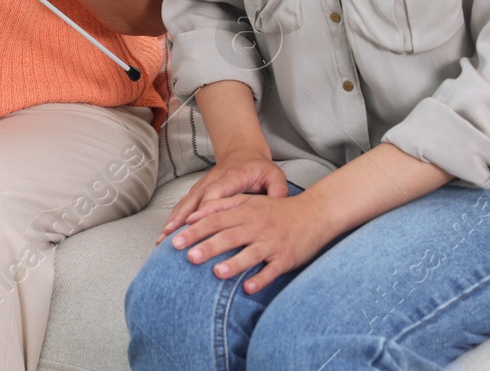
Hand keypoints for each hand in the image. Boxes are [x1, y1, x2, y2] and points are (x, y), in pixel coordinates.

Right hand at [159, 152, 288, 242]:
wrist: (242, 152)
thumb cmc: (258, 167)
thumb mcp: (274, 175)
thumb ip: (277, 190)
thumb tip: (279, 206)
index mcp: (231, 177)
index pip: (216, 192)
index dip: (206, 208)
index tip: (197, 224)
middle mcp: (212, 182)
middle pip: (194, 201)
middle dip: (182, 220)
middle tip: (173, 239)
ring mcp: (202, 187)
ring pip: (185, 205)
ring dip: (173, 222)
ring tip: (162, 241)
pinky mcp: (197, 193)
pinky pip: (183, 207)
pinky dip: (172, 221)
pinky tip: (164, 236)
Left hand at [166, 187, 333, 293]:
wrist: (314, 214)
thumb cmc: (276, 210)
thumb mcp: (248, 201)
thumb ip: (221, 205)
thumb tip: (193, 215)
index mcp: (245, 212)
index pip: (215, 220)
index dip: (195, 230)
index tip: (175, 241)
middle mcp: (256, 227)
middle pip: (229, 236)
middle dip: (208, 246)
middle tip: (189, 257)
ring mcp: (271, 243)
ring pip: (250, 254)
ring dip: (234, 264)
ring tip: (217, 273)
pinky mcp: (286, 258)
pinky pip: (272, 270)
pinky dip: (260, 279)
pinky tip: (248, 288)